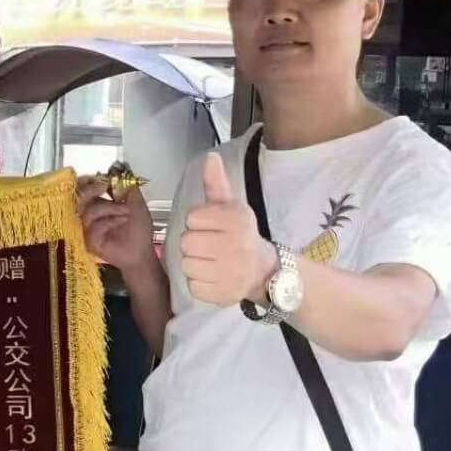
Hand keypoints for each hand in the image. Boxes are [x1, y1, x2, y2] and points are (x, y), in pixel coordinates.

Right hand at [76, 175, 154, 273]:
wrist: (141, 251)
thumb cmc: (138, 229)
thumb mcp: (136, 201)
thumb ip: (126, 185)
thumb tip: (116, 169)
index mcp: (97, 204)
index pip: (83, 189)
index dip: (87, 181)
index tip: (99, 177)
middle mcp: (89, 215)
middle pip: (78, 198)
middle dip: (91, 190)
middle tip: (104, 187)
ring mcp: (87, 229)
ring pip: (88, 211)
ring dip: (109, 208)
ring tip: (126, 212)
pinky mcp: (89, 242)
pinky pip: (92, 227)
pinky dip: (108, 222)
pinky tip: (120, 222)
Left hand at [180, 153, 276, 306]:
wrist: (264, 270)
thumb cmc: (240, 235)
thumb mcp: (231, 207)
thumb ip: (216, 184)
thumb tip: (210, 157)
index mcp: (237, 219)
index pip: (192, 218)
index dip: (197, 222)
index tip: (210, 227)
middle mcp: (236, 245)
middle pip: (186, 242)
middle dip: (194, 244)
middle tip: (209, 246)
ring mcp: (230, 272)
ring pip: (186, 265)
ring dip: (194, 264)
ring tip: (211, 262)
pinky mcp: (223, 294)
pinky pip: (194, 286)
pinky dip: (200, 283)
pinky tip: (213, 277)